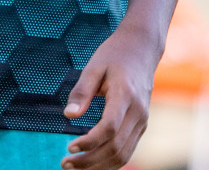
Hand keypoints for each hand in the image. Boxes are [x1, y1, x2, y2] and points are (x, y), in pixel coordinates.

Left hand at [61, 22, 159, 169]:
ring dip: (100, 165)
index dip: (89, 142)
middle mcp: (139, 113)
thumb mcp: (93, 67)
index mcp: (126, 96)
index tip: (68, 147)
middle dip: (90, 160)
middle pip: (116, 147)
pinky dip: (111, 160)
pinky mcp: (141, 124)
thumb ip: (81, 91)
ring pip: (124, 153)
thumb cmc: (114, 55)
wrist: (142, 49)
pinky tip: (92, 162)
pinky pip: (128, 149)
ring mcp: (143, 121)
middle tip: (66, 164)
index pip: (109, 128)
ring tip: (75, 167)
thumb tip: (68, 115)